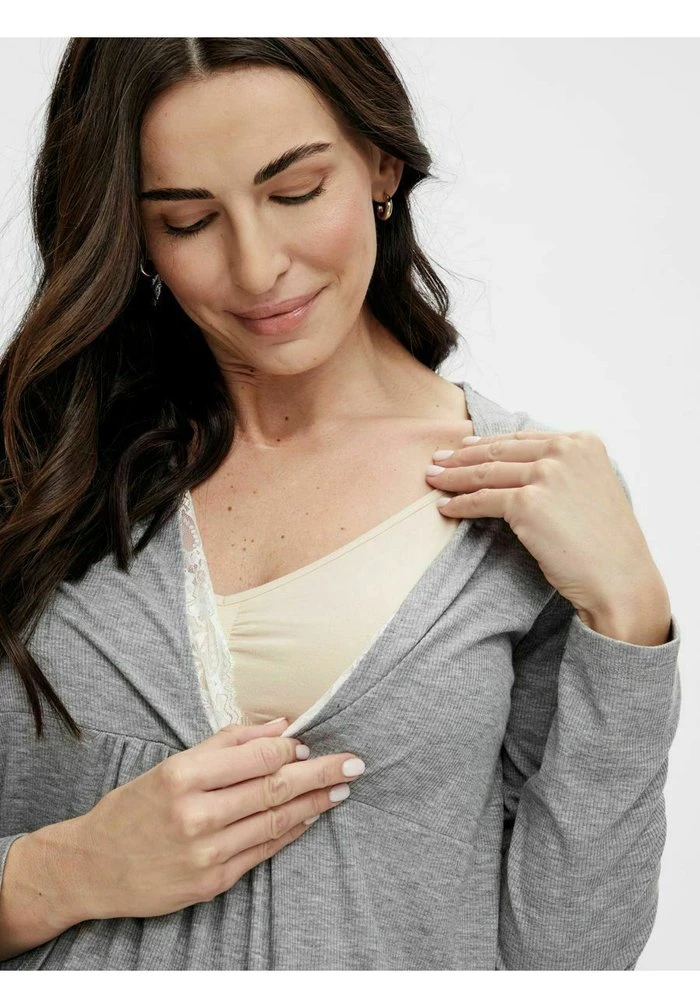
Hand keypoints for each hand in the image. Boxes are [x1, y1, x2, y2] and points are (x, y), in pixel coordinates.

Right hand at [70, 719, 364, 920]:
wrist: (92, 867)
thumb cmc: (135, 807)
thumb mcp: (172, 764)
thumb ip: (227, 743)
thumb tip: (280, 727)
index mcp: (183, 776)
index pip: (256, 757)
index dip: (292, 749)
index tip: (316, 743)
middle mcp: (195, 814)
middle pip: (273, 788)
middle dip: (321, 774)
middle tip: (354, 763)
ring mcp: (205, 853)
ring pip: (274, 821)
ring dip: (314, 804)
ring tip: (341, 789)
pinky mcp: (212, 882)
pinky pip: (263, 851)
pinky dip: (291, 831)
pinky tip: (310, 817)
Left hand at [426, 429, 664, 617]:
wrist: (619, 578)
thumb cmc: (606, 544)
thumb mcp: (592, 489)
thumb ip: (564, 470)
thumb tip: (519, 468)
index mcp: (583, 441)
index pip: (523, 439)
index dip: (488, 443)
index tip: (464, 446)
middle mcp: (566, 451)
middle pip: (500, 451)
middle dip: (462, 456)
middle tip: (437, 459)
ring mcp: (546, 475)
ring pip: (486, 472)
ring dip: (453, 477)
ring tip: (432, 479)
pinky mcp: (528, 503)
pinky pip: (482, 500)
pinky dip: (460, 504)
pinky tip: (444, 507)